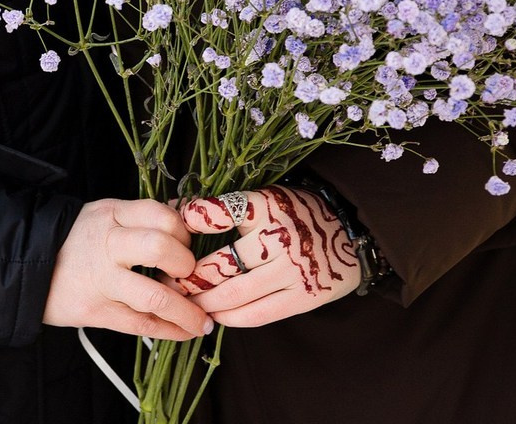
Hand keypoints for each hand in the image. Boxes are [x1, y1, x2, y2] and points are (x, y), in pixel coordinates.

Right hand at [44, 198, 214, 340]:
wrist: (28, 265)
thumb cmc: (76, 239)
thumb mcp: (105, 214)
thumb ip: (141, 216)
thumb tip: (188, 215)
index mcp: (112, 214)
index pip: (159, 214)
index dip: (183, 230)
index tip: (188, 244)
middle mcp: (107, 243)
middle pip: (159, 248)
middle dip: (185, 265)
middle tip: (190, 275)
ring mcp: (101, 279)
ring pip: (154, 296)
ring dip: (187, 312)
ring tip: (201, 321)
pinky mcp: (96, 310)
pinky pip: (141, 324)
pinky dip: (169, 331)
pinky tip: (183, 331)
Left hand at [175, 186, 360, 325]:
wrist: (348, 231)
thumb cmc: (292, 212)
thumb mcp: (261, 198)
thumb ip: (224, 208)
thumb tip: (176, 212)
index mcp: (263, 206)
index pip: (219, 212)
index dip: (191, 223)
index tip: (170, 236)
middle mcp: (277, 238)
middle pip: (221, 264)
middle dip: (189, 277)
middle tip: (167, 281)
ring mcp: (291, 271)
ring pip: (236, 293)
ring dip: (205, 302)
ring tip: (184, 303)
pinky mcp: (303, 297)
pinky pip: (260, 314)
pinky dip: (233, 318)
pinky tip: (216, 316)